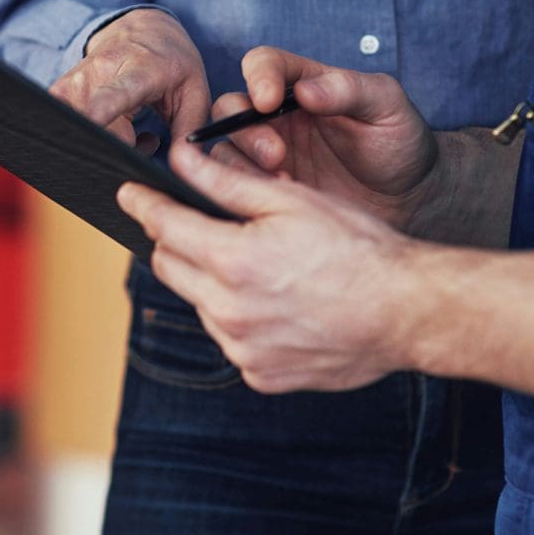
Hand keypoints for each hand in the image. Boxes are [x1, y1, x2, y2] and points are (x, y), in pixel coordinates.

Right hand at [50, 9, 209, 153]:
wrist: (144, 28)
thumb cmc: (173, 63)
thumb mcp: (194, 93)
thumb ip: (188, 130)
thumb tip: (180, 165)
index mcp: (140, 69)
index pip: (115, 93)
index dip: (101, 110)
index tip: (92, 124)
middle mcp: (101, 70)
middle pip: (93, 123)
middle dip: (116, 146)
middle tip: (144, 140)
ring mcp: (76, 78)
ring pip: (78, 128)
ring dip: (104, 141)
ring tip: (129, 130)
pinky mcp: (61, 89)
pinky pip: (66, 124)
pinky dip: (87, 135)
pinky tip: (107, 127)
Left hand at [117, 143, 425, 393]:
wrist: (405, 312)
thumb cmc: (357, 248)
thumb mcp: (290, 200)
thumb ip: (226, 182)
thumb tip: (179, 159)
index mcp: (232, 261)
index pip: (164, 226)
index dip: (142, 203)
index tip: (128, 192)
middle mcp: (228, 312)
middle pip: (170, 268)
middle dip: (176, 241)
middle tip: (196, 223)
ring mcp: (242, 350)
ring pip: (201, 304)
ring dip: (212, 282)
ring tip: (258, 265)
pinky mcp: (260, 375)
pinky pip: (231, 341)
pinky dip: (240, 319)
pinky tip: (277, 303)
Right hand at [204, 47, 441, 231]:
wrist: (409, 198)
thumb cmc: (400, 141)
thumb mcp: (386, 105)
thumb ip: (348, 90)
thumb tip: (305, 91)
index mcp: (304, 83)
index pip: (264, 64)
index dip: (258, 76)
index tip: (268, 99)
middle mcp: (279, 115)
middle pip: (231, 106)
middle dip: (243, 128)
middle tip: (275, 153)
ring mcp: (271, 152)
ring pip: (227, 147)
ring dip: (242, 162)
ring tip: (282, 179)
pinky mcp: (270, 187)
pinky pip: (236, 184)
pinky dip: (247, 189)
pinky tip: (283, 196)